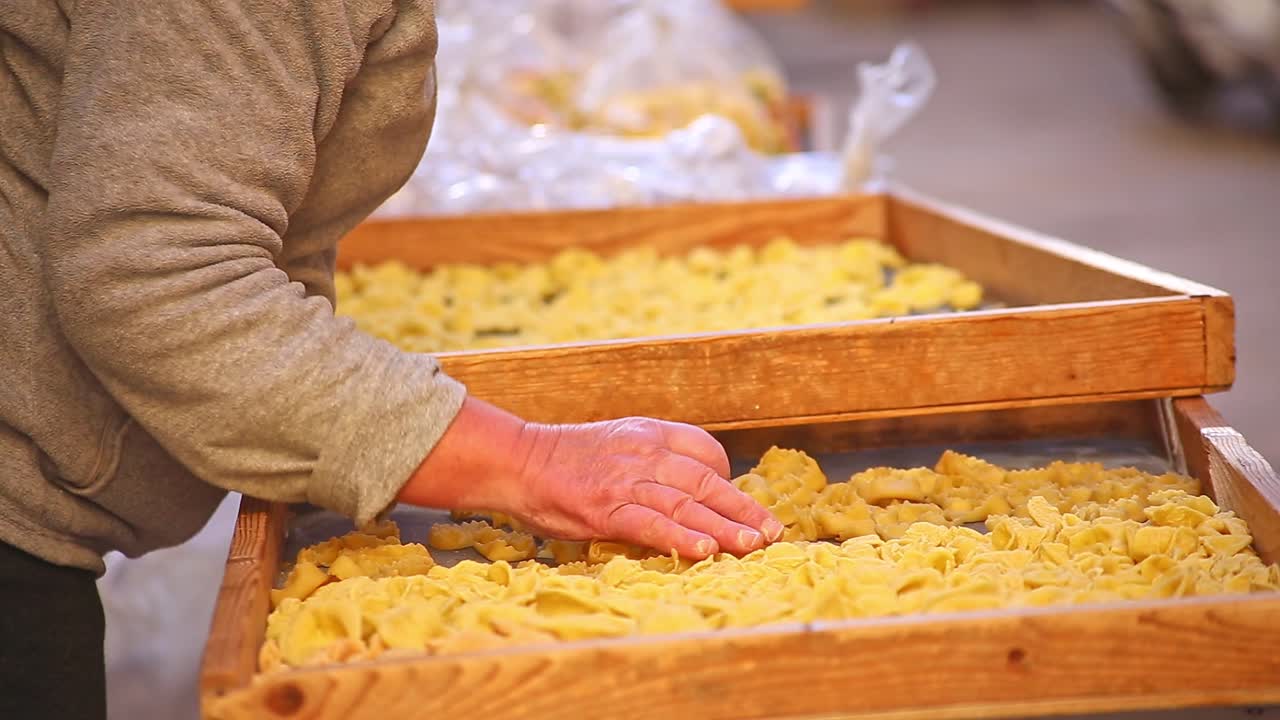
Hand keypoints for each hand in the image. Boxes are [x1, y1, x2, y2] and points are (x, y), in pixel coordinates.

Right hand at [504, 417, 783, 557]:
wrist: (519, 461)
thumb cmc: (567, 459)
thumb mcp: (617, 442)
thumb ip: (651, 459)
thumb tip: (687, 488)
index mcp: (649, 434)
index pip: (704, 451)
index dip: (727, 477)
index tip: (740, 504)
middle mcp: (644, 454)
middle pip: (706, 482)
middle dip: (743, 508)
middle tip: (772, 531)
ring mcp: (626, 481)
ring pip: (686, 504)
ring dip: (724, 527)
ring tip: (752, 544)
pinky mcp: (606, 508)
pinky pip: (651, 524)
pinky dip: (681, 537)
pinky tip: (705, 550)